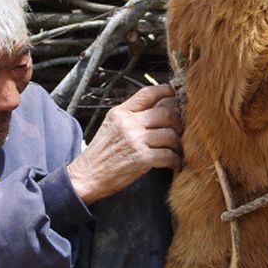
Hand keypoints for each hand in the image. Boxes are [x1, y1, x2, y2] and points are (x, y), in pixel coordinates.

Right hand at [67, 84, 181, 204]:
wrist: (87, 176)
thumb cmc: (101, 153)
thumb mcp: (111, 126)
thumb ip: (130, 116)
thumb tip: (157, 108)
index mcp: (120, 113)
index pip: (147, 93)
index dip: (165, 91)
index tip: (174, 94)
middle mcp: (128, 123)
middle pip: (165, 113)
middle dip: (178, 122)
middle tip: (180, 130)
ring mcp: (135, 140)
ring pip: (170, 135)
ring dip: (178, 144)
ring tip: (177, 150)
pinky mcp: (141, 158)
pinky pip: (168, 155)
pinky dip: (174, 160)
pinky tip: (173, 163)